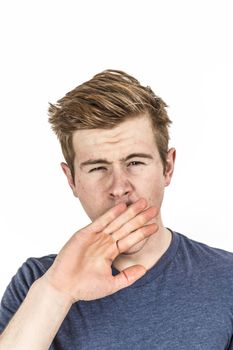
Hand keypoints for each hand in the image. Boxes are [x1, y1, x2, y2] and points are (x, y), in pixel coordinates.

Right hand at [42, 198, 157, 302]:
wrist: (64, 287)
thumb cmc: (85, 287)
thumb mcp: (112, 284)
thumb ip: (128, 277)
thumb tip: (144, 269)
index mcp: (111, 252)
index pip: (131, 239)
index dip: (143, 232)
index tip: (155, 226)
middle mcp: (105, 242)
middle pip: (126, 227)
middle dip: (140, 217)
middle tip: (154, 208)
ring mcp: (96, 237)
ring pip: (116, 222)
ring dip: (129, 212)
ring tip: (142, 202)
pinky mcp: (85, 234)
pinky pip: (100, 222)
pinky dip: (111, 214)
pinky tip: (122, 206)